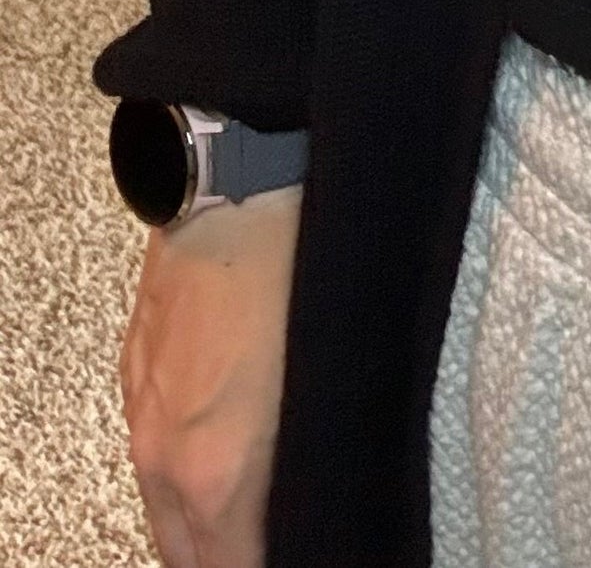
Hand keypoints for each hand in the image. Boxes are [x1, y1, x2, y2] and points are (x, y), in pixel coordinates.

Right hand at [120, 185, 300, 567]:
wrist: (236, 182)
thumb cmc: (296, 265)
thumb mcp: (332, 369)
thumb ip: (319, 453)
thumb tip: (330, 492)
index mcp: (217, 469)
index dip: (279, 564)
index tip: (316, 550)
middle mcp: (166, 457)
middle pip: (190, 558)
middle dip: (233, 559)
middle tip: (283, 542)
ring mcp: (143, 414)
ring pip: (166, 513)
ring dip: (204, 530)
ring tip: (256, 522)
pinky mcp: (136, 374)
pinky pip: (153, 460)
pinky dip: (182, 483)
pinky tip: (219, 465)